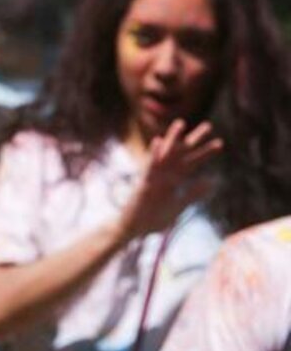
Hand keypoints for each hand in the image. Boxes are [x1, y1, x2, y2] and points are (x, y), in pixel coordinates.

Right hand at [117, 120, 222, 240]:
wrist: (131, 227)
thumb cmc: (153, 217)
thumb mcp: (179, 205)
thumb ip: (194, 193)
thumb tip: (211, 182)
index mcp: (173, 180)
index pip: (191, 163)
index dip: (205, 153)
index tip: (219, 142)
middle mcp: (164, 175)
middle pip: (182, 153)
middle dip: (194, 140)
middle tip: (208, 125)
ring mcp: (154, 177)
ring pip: (165, 155)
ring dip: (172, 138)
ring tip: (181, 123)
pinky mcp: (144, 183)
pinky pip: (149, 167)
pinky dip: (153, 154)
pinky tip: (157, 142)